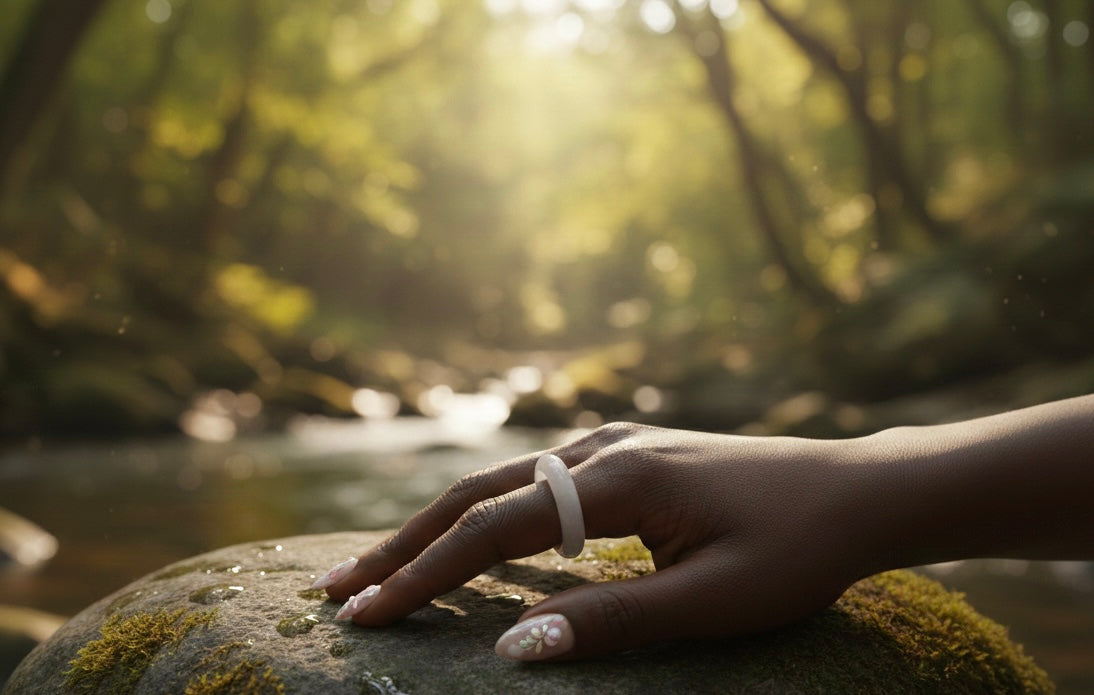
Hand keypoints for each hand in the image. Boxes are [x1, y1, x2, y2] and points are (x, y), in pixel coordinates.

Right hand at [313, 422, 868, 659]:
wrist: (861, 489)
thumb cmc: (799, 548)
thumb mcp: (713, 600)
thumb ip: (613, 621)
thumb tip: (515, 649)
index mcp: (618, 478)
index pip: (494, 531)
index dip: (424, 576)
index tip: (362, 617)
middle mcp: (602, 448)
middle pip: (478, 494)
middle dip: (404, 544)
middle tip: (336, 587)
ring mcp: (614, 446)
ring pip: (503, 485)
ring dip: (439, 527)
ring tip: (382, 567)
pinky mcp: (628, 455)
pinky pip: (537, 484)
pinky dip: (487, 515)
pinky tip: (470, 540)